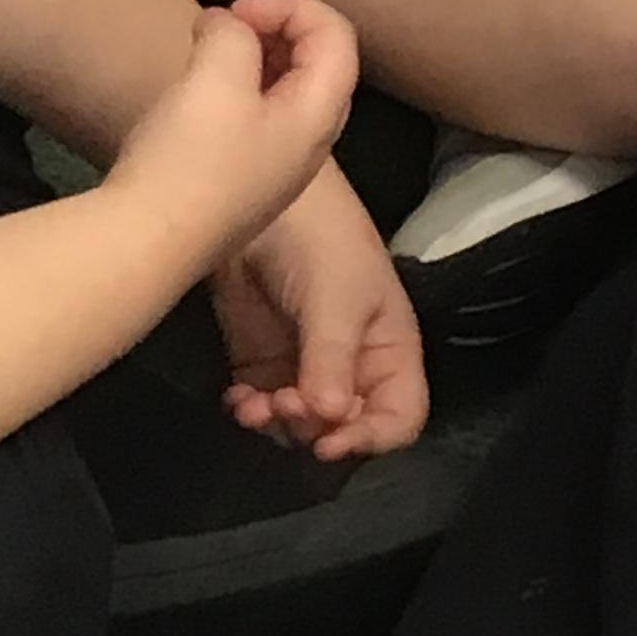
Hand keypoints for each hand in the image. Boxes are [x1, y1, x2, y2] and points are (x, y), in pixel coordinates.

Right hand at [104, 0, 358, 270]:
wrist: (146, 246)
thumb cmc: (191, 157)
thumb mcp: (216, 74)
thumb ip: (232, 33)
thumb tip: (224, 28)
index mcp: (318, 115)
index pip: (337, 36)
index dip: (291, 5)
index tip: (237, 10)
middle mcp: (309, 146)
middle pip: (318, 64)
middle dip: (276, 30)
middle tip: (226, 28)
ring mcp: (275, 172)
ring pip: (284, 95)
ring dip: (252, 62)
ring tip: (205, 58)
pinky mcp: (241, 188)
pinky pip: (256, 124)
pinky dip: (235, 94)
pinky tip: (193, 101)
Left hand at [213, 165, 429, 459]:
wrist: (251, 193)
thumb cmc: (317, 234)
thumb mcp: (336, 294)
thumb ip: (333, 359)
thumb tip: (329, 418)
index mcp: (388, 348)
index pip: (399, 416)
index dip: (372, 438)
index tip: (331, 442)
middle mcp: (352, 364)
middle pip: (346, 429)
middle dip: (315, 430)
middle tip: (284, 404)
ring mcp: (304, 364)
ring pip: (301, 425)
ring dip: (278, 424)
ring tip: (254, 404)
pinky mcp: (261, 359)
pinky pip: (262, 406)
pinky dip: (251, 412)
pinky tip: (237, 399)